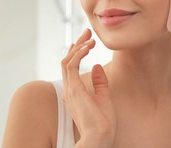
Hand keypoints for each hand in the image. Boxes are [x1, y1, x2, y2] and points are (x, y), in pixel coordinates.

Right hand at [61, 28, 115, 146]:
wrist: (100, 137)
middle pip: (67, 61)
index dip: (76, 53)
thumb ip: (100, 82)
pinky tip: (88, 46)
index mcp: (74, 93)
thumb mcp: (103, 97)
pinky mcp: (74, 89)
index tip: (84, 42)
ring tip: (90, 37)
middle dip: (77, 45)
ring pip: (67, 60)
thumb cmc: (103, 122)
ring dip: (78, 46)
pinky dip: (78, 53)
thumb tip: (98, 66)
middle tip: (87, 32)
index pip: (70, 68)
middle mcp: (69, 90)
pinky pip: (71, 65)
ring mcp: (70, 89)